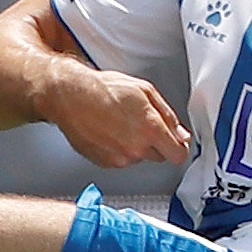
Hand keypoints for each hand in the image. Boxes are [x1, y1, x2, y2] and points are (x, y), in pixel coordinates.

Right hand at [44, 67, 190, 168]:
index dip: (178, 147)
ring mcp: (119, 158)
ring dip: (134, 145)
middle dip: (155, 143)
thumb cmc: (103, 89)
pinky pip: (120, 159)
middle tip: (140, 124)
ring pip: (138, 157)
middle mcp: (136, 148)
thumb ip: (168, 116)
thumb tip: (180, 134)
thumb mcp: (145, 91)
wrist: (70, 96)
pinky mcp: (104, 162)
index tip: (176, 143)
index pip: (178, 155)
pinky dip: (118, 149)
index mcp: (150, 129)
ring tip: (119, 124)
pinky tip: (108, 131)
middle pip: (159, 157)